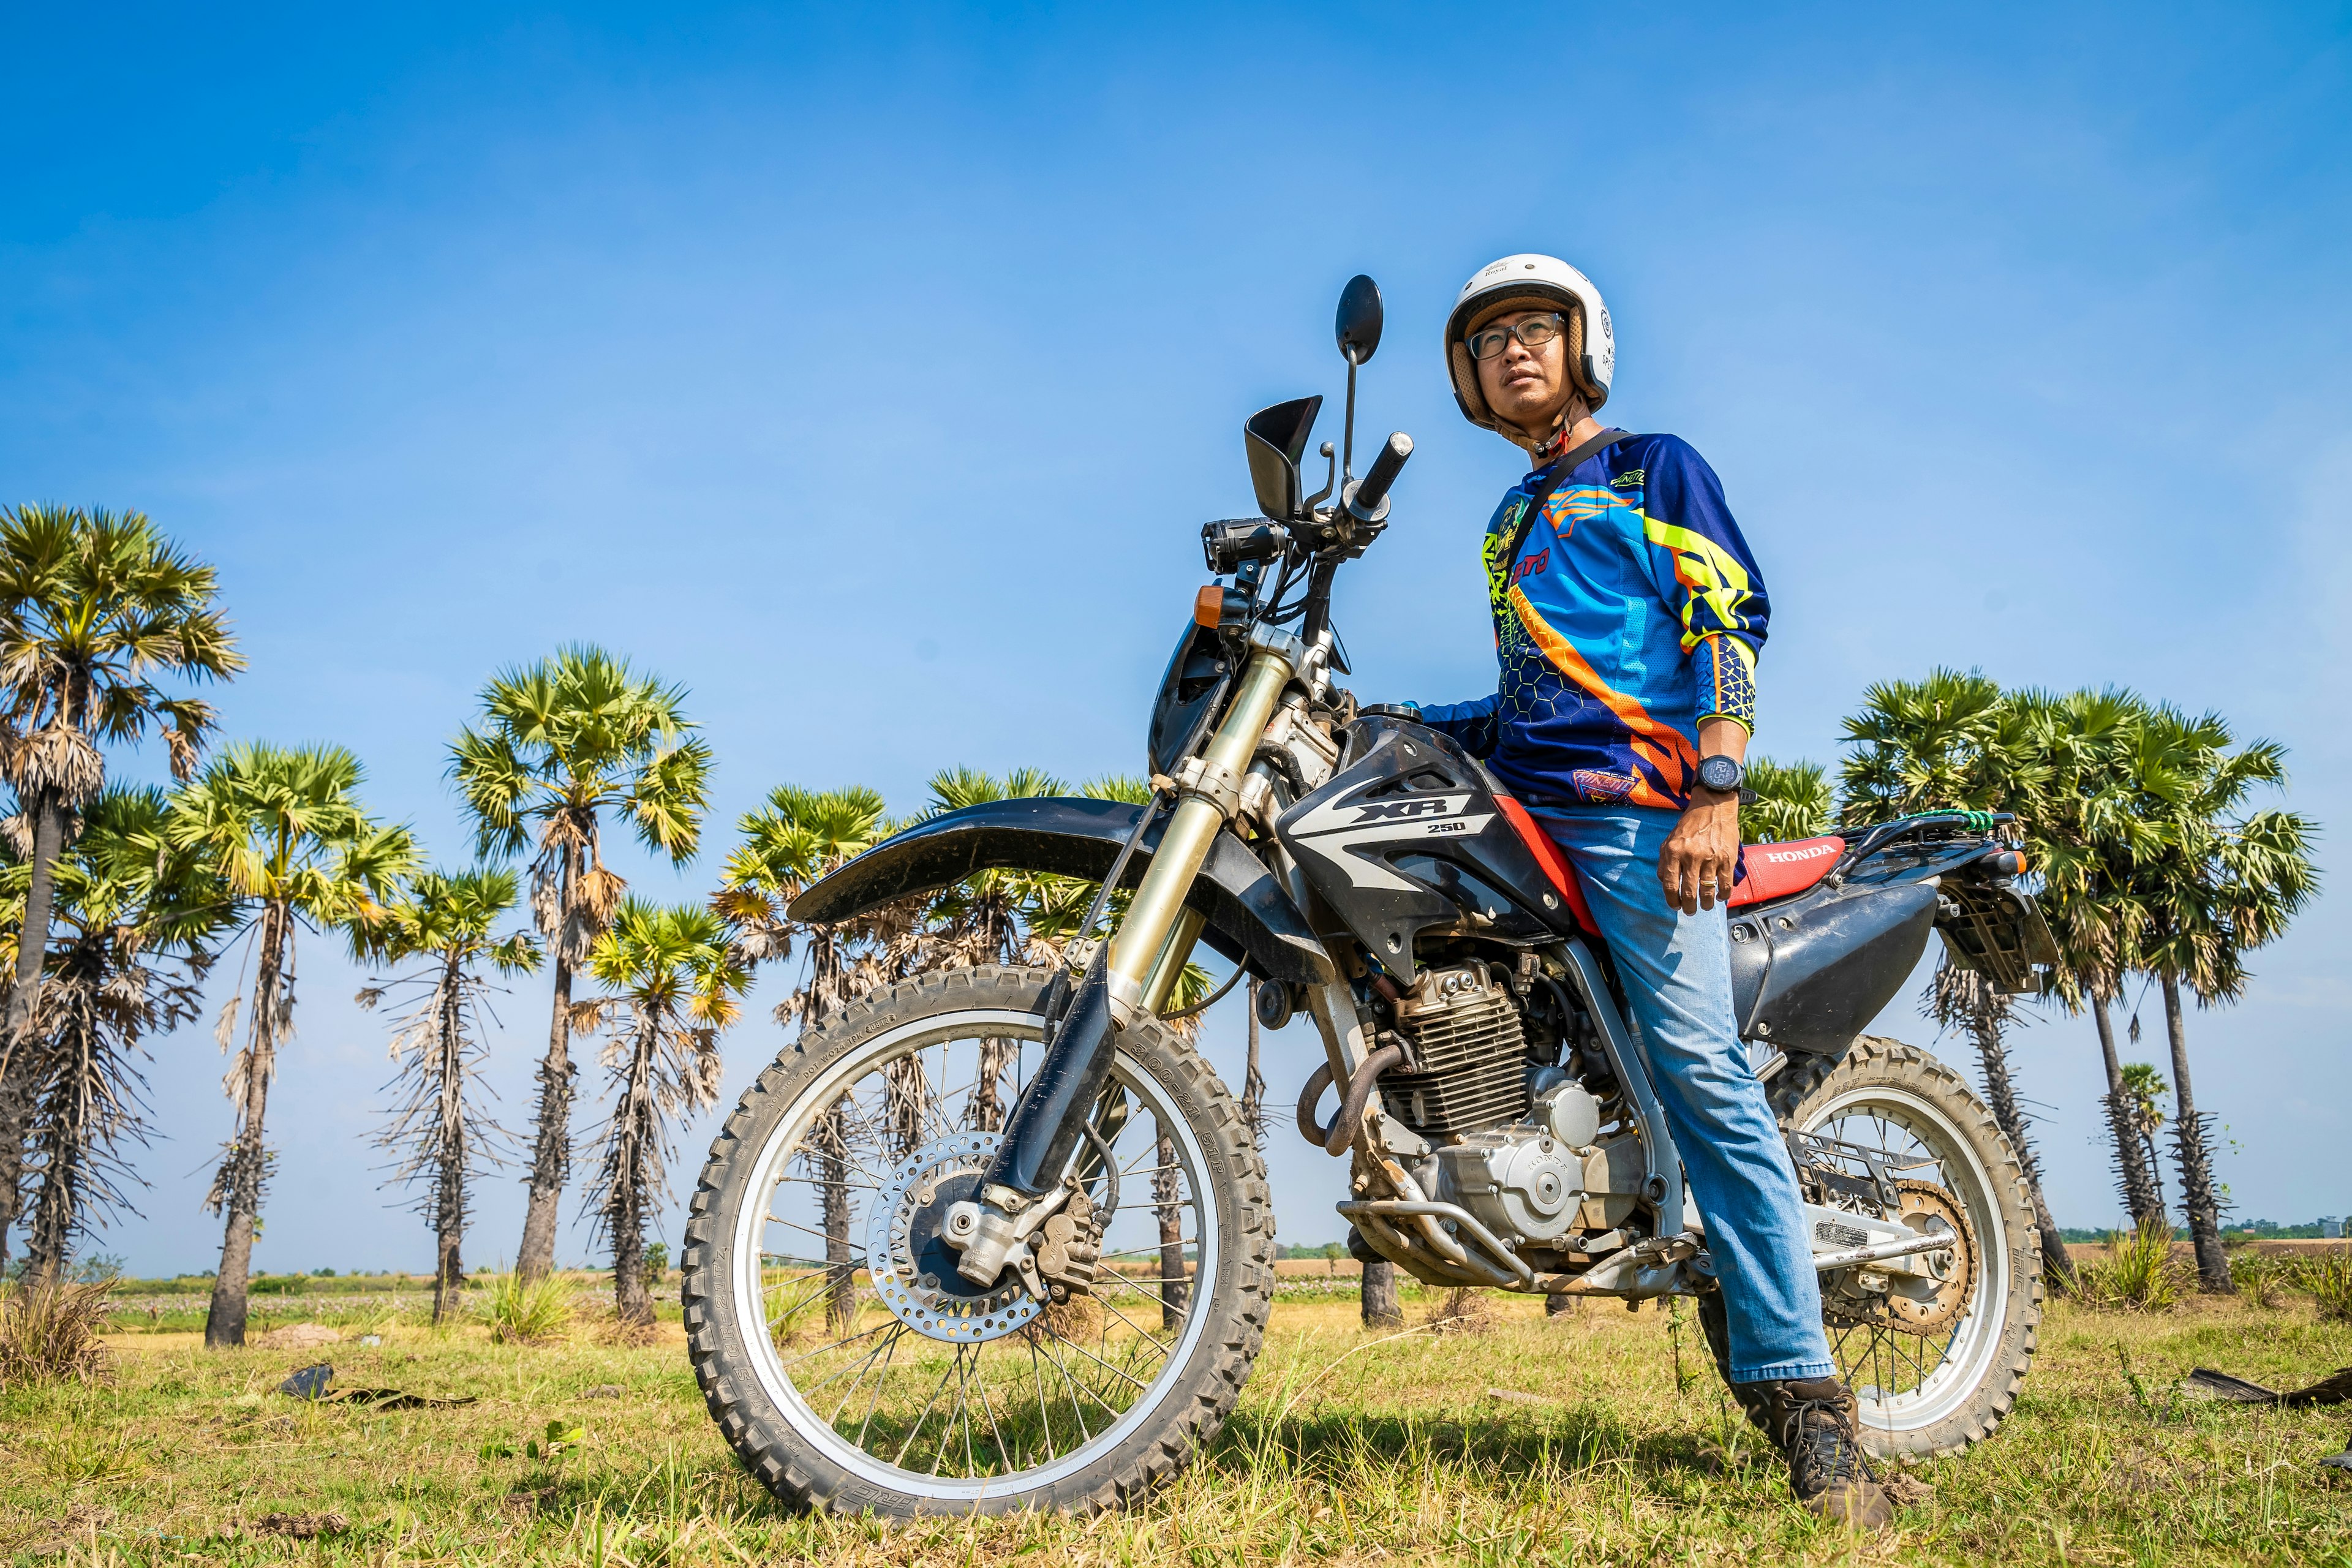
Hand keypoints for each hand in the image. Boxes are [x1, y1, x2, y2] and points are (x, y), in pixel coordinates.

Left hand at [1659, 790, 1739, 913]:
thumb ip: (1664, 862)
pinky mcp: (1727, 858)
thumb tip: (1665, 884)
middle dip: (1688, 907)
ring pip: (1707, 892)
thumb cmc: (1689, 825)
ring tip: (1705, 906)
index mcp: (1674, 852)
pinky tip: (1720, 897)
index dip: (1671, 900)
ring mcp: (1711, 858)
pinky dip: (1723, 895)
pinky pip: (1725, 884)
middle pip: (1688, 892)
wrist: (1713, 807)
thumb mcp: (1669, 840)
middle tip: (1690, 911)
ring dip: (1706, 904)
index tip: (1675, 906)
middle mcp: (1691, 856)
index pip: (1669, 885)